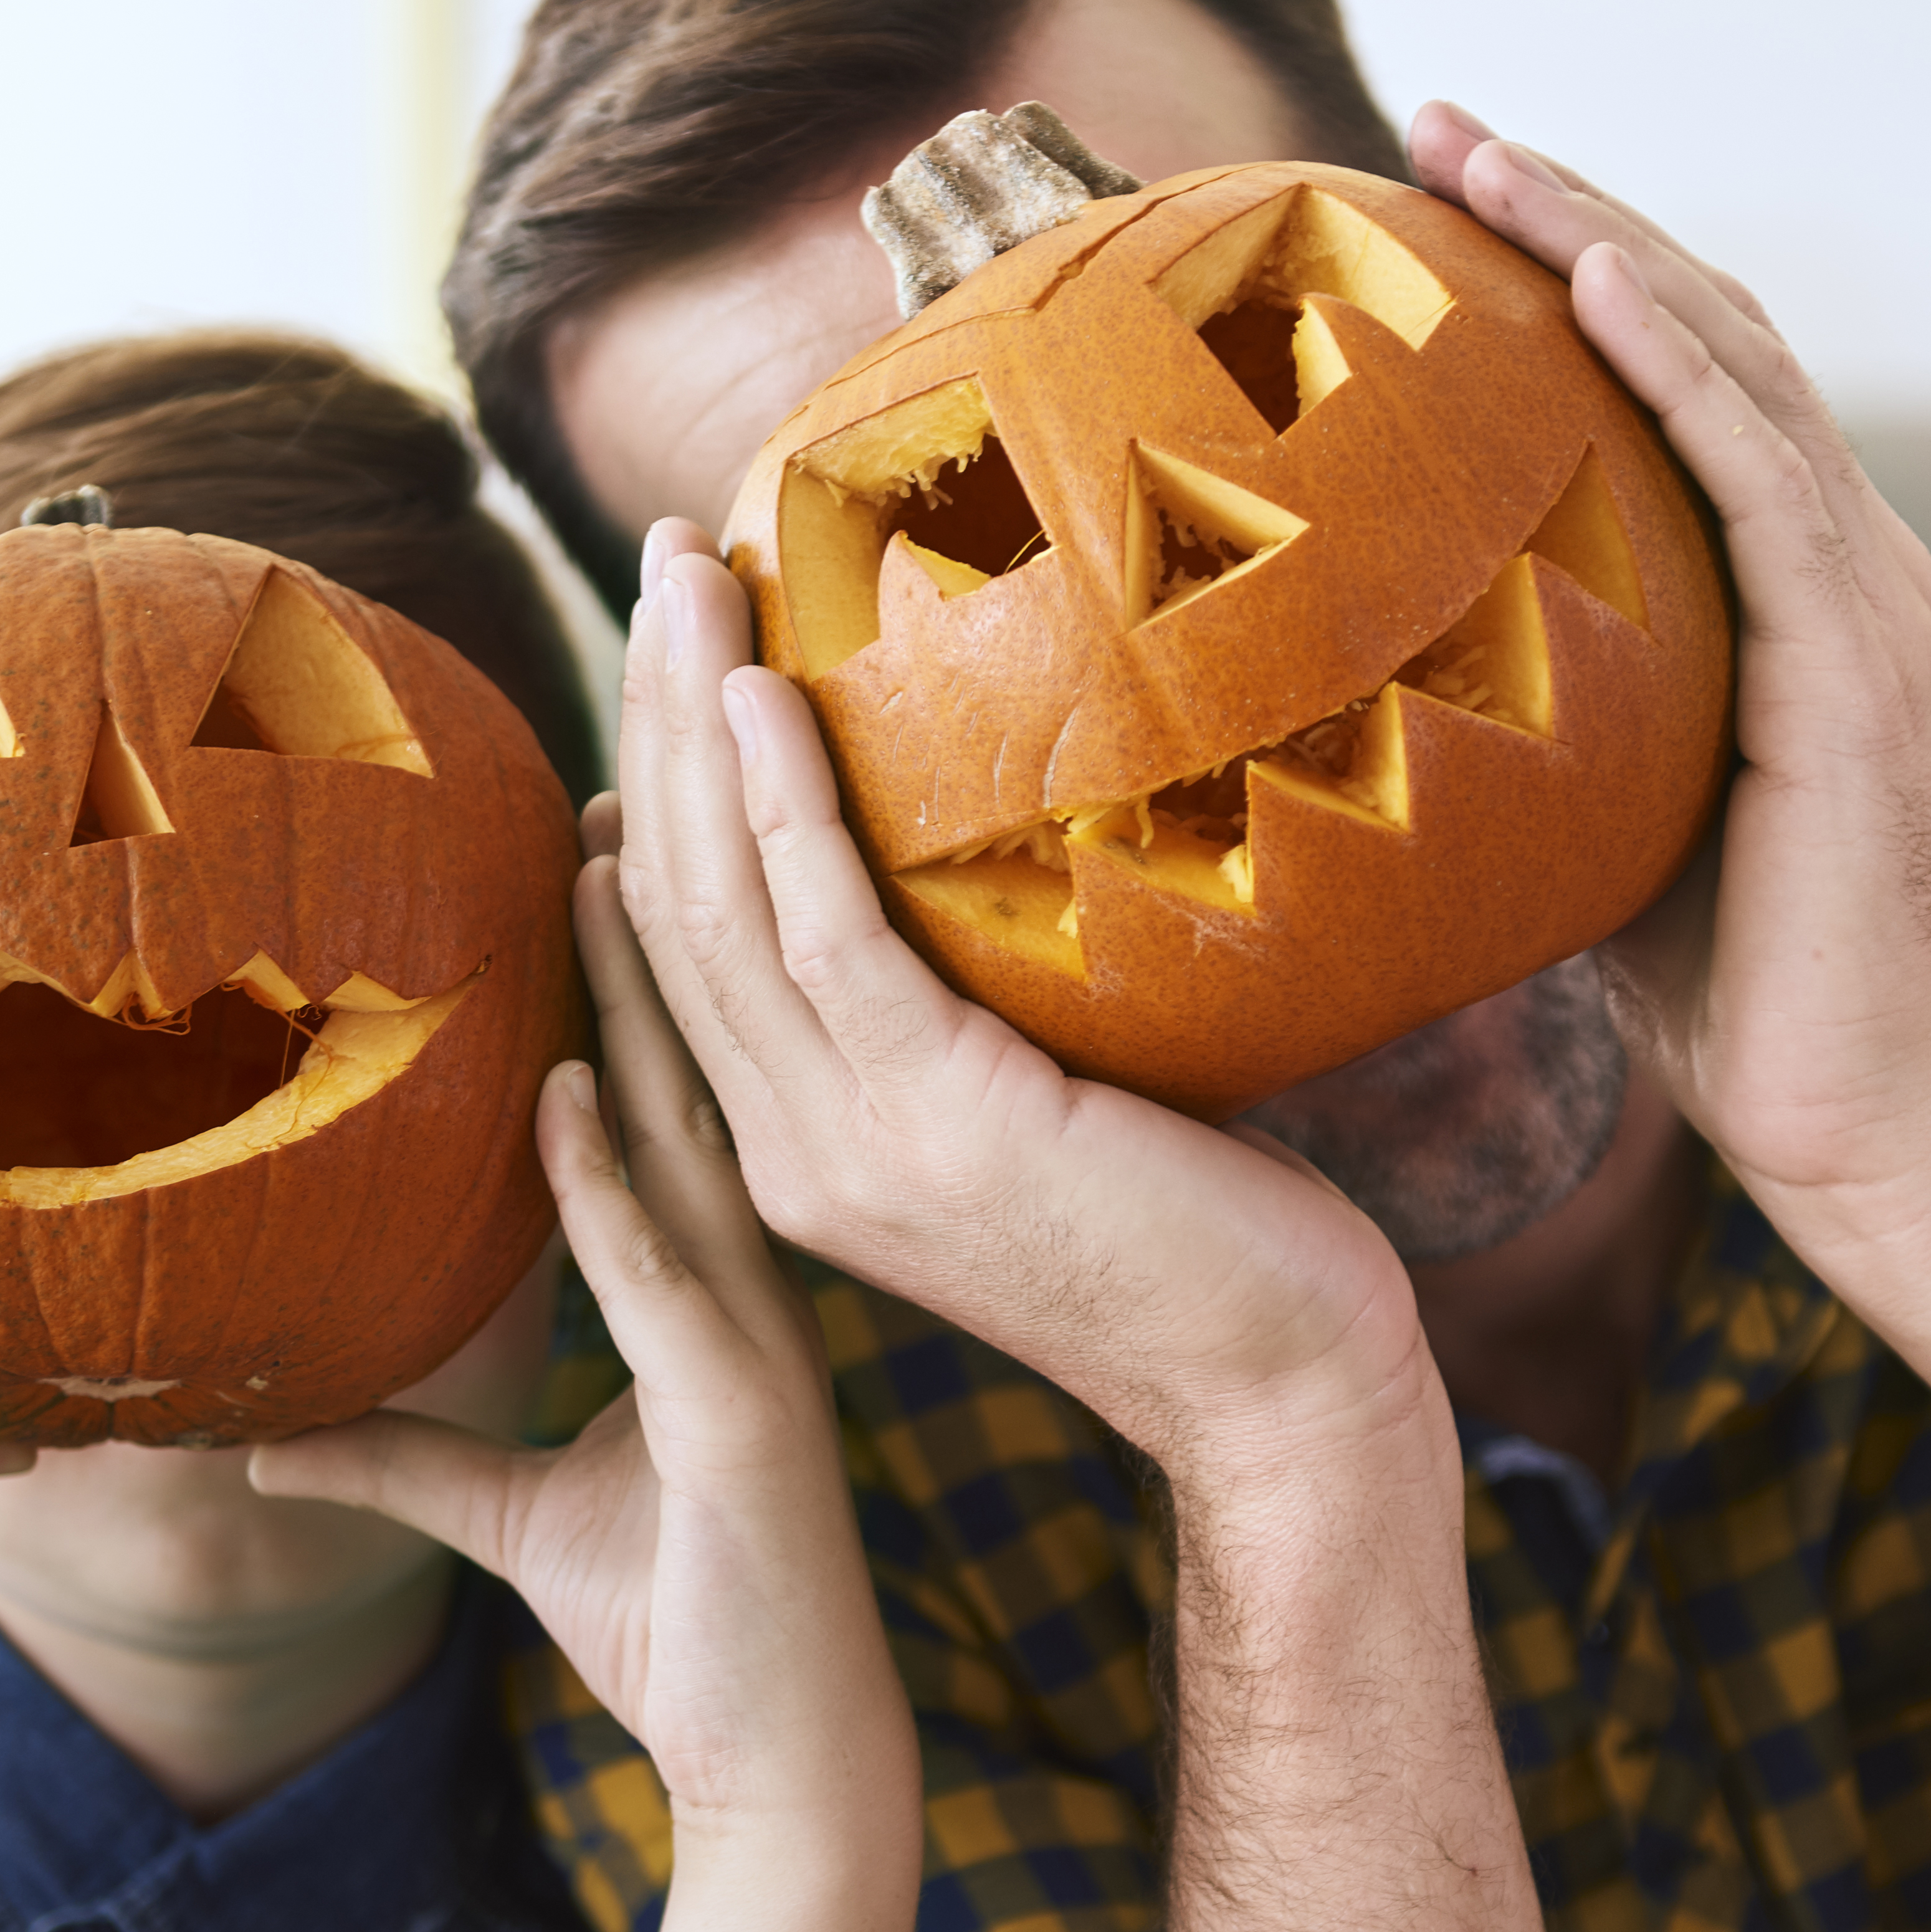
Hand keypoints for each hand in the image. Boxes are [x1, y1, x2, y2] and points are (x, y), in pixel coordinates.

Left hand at [253, 839, 901, 1839]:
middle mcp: (748, 1295)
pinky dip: (612, 1187)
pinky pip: (663, 1280)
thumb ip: (402, 1463)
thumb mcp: (511, 1522)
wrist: (782, 1767)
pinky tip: (573, 1096)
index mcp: (714, 1298)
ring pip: (693, 1143)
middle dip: (654, 937)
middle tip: (607, 784)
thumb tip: (262, 1445)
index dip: (634, 977)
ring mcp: (756, 1349)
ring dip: (642, 1009)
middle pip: (698, 1080)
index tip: (589, 842)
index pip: (674, 1102)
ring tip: (590, 872)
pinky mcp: (744, 1422)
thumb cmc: (677, 1630)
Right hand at [605, 530, 1437, 1483]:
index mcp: (798, 1148)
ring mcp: (850, 1148)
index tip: (662, 649)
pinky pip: (826, 935)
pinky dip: (784, 805)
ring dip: (695, 716)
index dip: (655, 780)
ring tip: (691, 566)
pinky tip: (766, 692)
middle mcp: (791, 1152)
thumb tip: (988, 847)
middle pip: (670, 898)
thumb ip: (969, 1002)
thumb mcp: (1041, 1096)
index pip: (679, 943)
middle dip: (653, 710)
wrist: (1277, 1380)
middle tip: (665, 551)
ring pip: (720, 901)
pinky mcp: (937, 1125)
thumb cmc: (1196, 1225)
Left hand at [1410, 102, 1930, 1262]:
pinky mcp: (1850, 655)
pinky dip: (1678, 361)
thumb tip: (1341, 691)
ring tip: (1486, 154)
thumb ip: (1521, 715)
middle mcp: (1837, 557)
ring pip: (1728, 359)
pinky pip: (1758, 470)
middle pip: (1699, 325)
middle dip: (1569, 209)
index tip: (1435, 198)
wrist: (1843, 1111)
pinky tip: (1592, 283)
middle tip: (1436, 124)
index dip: (1567, 267)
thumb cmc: (1708, 982)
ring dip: (1604, 238)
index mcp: (1779, 583)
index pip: (1673, 377)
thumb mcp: (1581, 805)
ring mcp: (1856, 595)